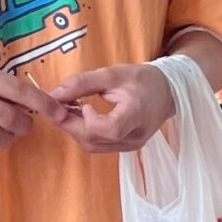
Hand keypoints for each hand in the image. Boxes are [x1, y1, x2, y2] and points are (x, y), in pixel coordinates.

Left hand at [52, 63, 174, 152]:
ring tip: (69, 109)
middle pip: (95, 140)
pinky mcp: (126, 147)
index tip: (83, 105)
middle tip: (59, 106)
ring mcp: (130, 145)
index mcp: (136, 114)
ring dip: (75, 129)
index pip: (111, 129)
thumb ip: (82, 83)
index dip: (90, 121)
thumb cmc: (142, 80)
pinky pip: (98, 145)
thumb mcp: (112, 74)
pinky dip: (84, 132)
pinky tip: (81, 117)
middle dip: (71, 124)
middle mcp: (135, 136)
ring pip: (93, 145)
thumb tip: (54, 94)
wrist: (167, 93)